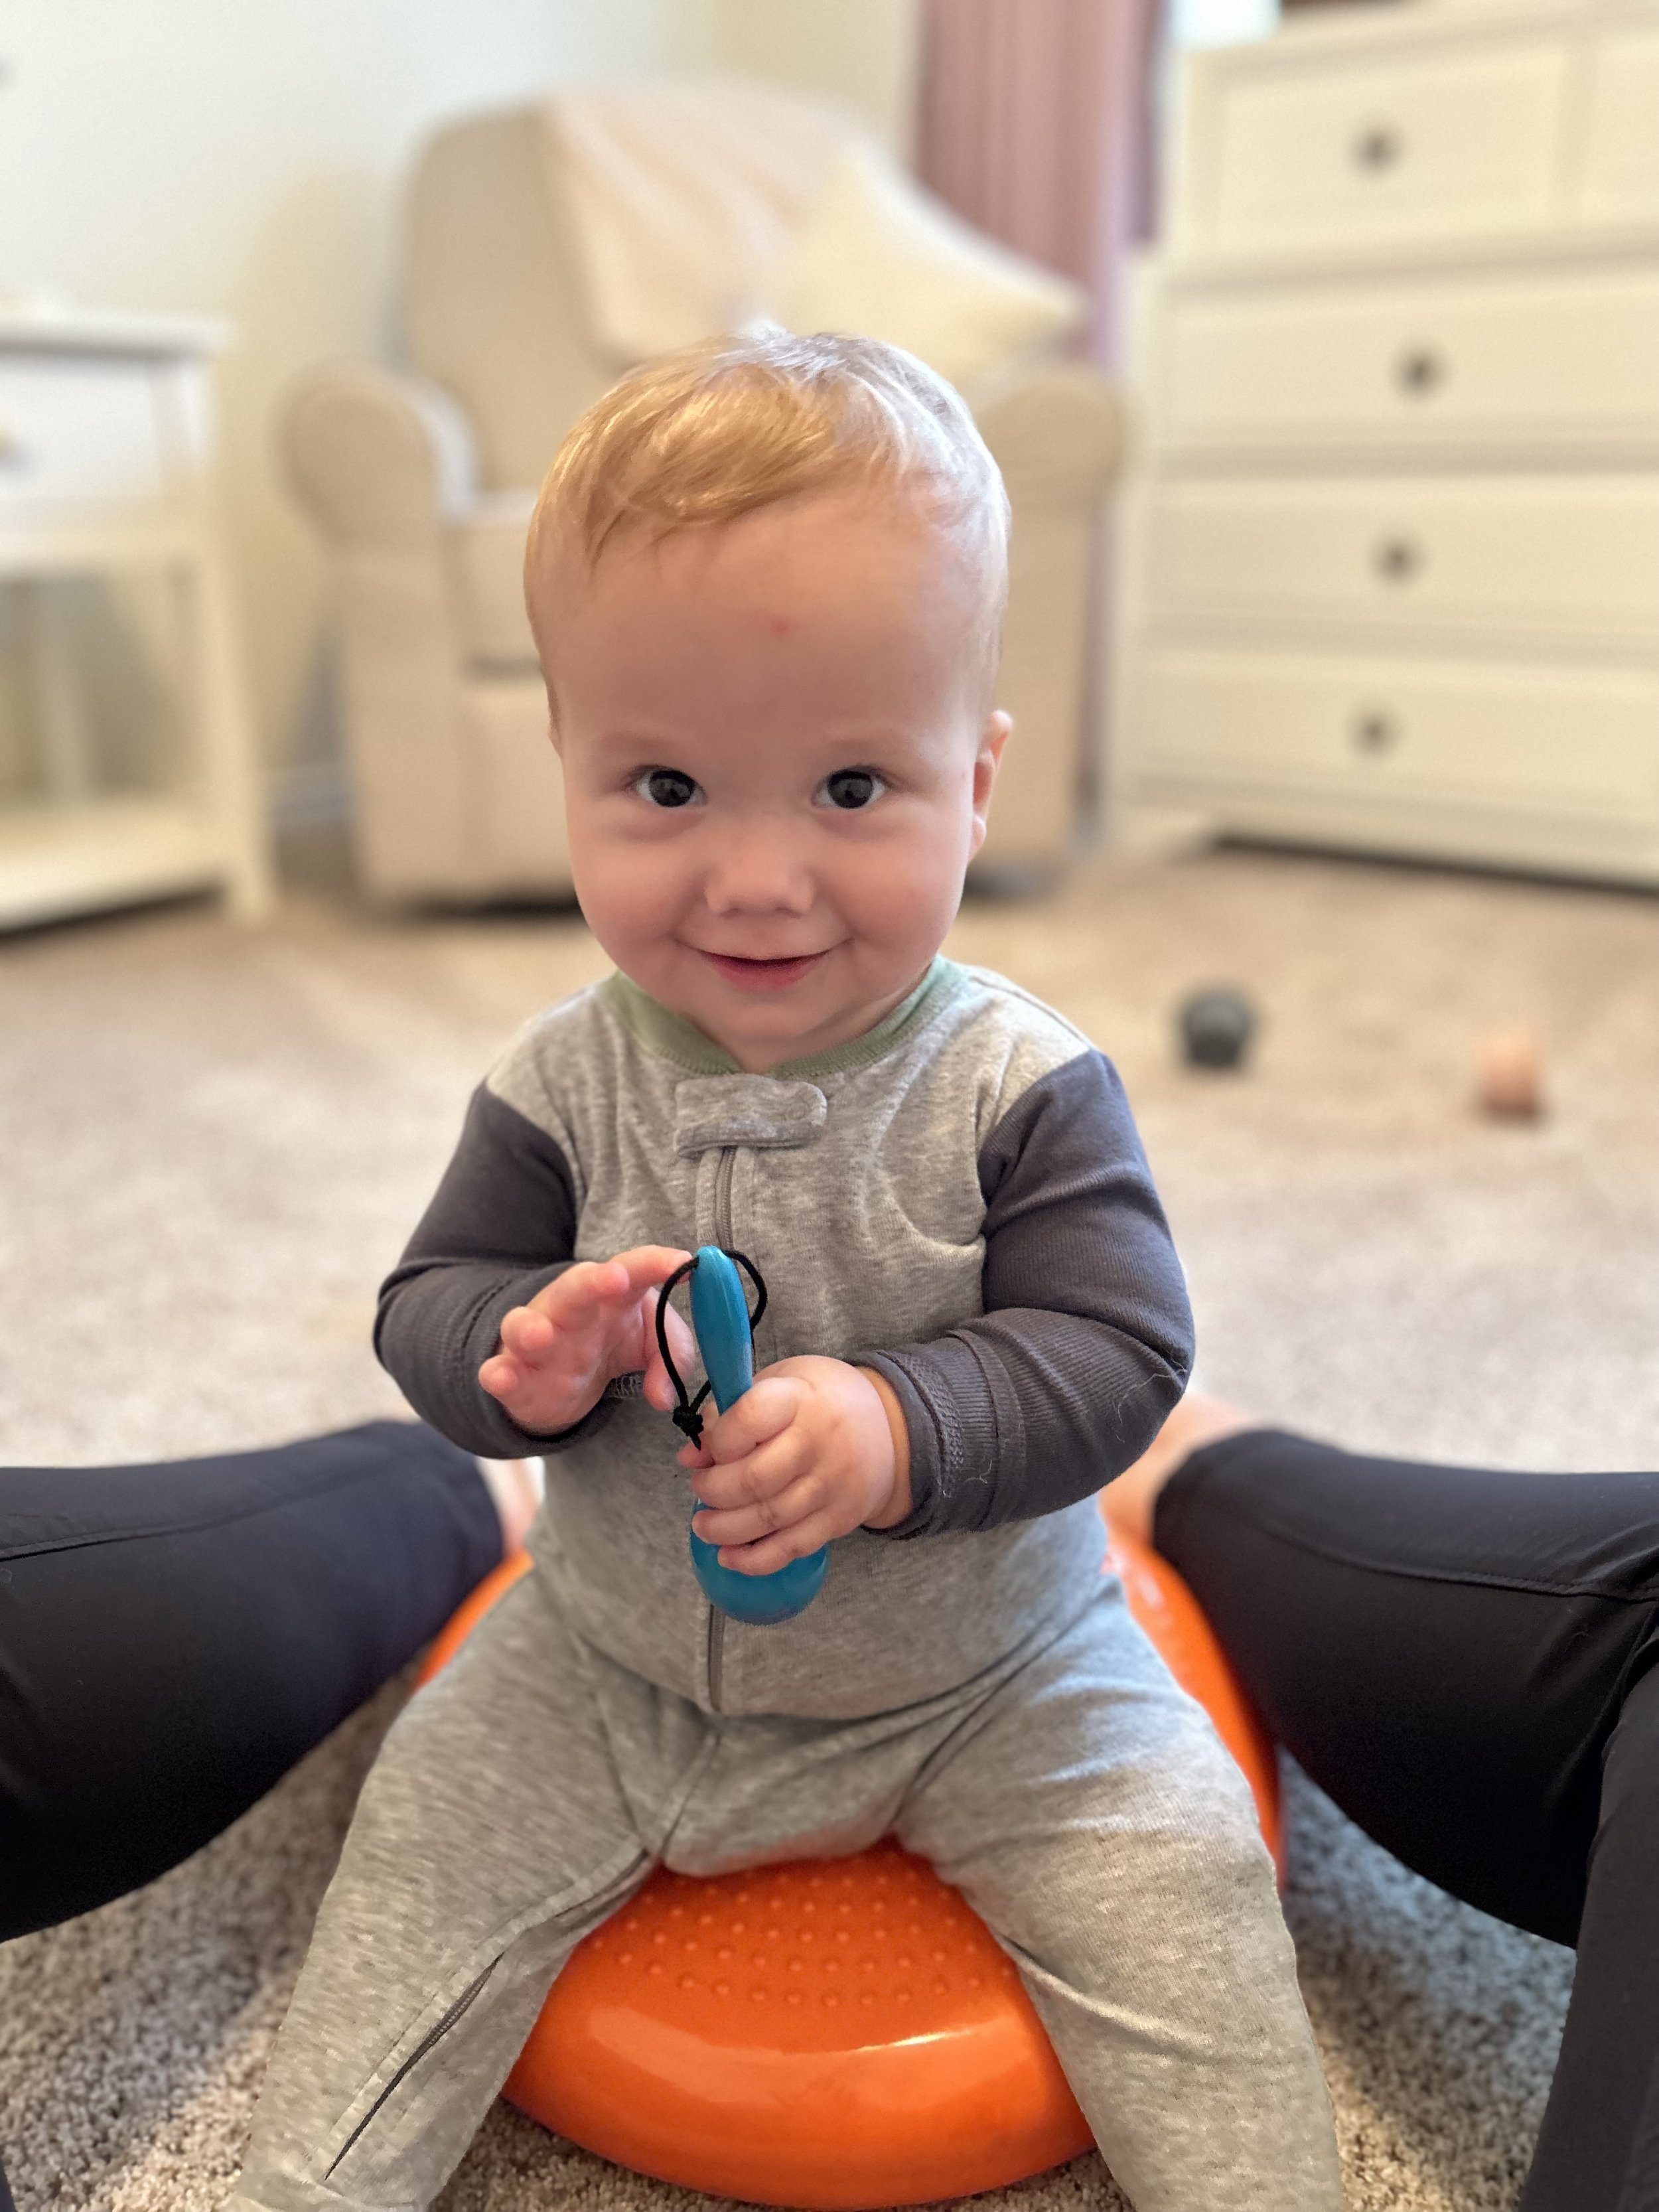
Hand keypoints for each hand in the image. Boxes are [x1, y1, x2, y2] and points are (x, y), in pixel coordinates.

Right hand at [479, 1246, 694, 1435]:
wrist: (560, 1374)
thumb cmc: (610, 1341)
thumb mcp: (650, 1345)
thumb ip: (670, 1360)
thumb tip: (663, 1397)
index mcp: (611, 1295)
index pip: (633, 1269)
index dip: (655, 1263)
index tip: (684, 1262)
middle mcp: (570, 1309)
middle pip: (575, 1288)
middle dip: (593, 1282)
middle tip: (616, 1278)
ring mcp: (537, 1340)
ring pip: (524, 1324)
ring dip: (530, 1327)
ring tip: (542, 1335)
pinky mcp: (514, 1375)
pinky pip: (497, 1370)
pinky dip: (496, 1373)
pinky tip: (500, 1376)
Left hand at [679, 1356, 911, 1575]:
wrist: (893, 1428)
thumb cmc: (823, 1400)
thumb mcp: (781, 1382)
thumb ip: (733, 1413)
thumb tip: (692, 1456)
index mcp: (801, 1399)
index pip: (749, 1419)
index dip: (717, 1441)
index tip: (705, 1449)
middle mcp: (820, 1442)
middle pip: (753, 1479)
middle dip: (712, 1490)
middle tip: (700, 1489)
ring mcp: (832, 1485)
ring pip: (767, 1518)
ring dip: (724, 1528)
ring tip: (704, 1524)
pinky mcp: (840, 1519)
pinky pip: (791, 1547)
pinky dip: (754, 1559)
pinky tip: (730, 1555)